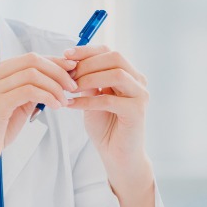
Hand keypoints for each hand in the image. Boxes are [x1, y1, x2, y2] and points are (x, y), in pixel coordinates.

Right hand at [0, 53, 77, 206]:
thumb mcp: (16, 105)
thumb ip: (31, 89)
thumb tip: (59, 77)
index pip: (29, 58)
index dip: (54, 61)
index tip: (72, 70)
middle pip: (32, 60)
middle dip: (58, 71)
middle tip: (73, 85)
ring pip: (33, 74)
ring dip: (55, 86)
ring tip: (65, 100)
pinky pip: (30, 91)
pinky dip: (48, 96)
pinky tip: (56, 106)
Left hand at [65, 46, 155, 206]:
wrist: (118, 155)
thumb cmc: (106, 126)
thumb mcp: (92, 97)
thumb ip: (87, 80)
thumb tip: (70, 62)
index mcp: (129, 74)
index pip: (109, 52)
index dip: (87, 51)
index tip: (65, 54)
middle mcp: (138, 81)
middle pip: (115, 58)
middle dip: (87, 63)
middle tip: (67, 74)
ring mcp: (140, 95)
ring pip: (115, 74)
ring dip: (88, 79)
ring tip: (70, 88)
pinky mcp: (136, 111)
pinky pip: (109, 100)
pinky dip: (87, 100)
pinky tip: (71, 104)